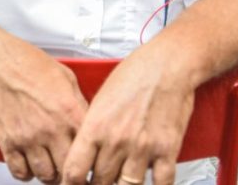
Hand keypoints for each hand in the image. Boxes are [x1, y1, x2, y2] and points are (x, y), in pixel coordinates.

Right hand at [0, 43, 87, 182]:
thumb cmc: (26, 63)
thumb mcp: (65, 76)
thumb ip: (79, 103)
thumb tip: (89, 122)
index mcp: (70, 111)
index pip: (90, 151)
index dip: (92, 159)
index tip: (91, 161)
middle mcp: (50, 128)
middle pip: (69, 170)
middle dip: (72, 172)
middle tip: (70, 167)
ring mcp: (28, 138)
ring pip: (46, 176)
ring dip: (50, 173)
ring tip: (50, 164)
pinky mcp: (7, 142)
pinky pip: (20, 172)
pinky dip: (26, 173)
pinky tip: (30, 163)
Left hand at [62, 51, 193, 184]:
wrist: (167, 65)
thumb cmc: (133, 76)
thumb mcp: (99, 99)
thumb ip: (91, 129)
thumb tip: (84, 153)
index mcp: (94, 127)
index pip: (74, 171)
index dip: (70, 184)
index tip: (73, 184)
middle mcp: (116, 141)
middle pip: (99, 183)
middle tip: (98, 182)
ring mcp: (142, 148)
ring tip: (120, 182)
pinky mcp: (167, 150)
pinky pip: (161, 184)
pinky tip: (149, 183)